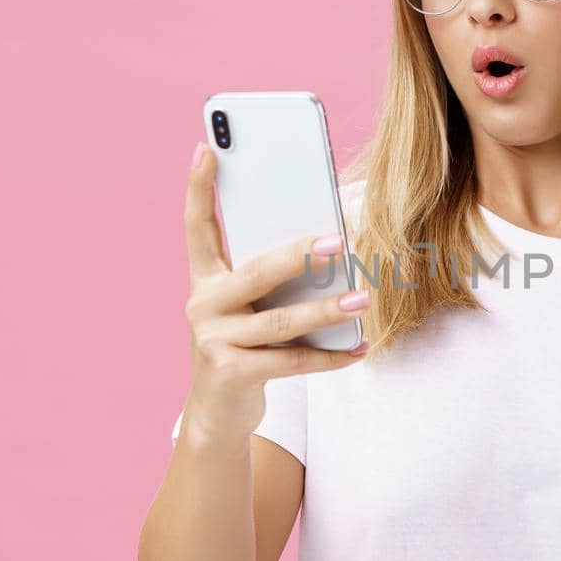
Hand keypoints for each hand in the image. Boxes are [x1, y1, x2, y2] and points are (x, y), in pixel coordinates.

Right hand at [182, 143, 369, 442]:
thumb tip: (327, 242)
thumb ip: (268, 276)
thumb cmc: (243, 344)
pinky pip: (290, 362)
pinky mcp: (230, 374)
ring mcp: (213, 341)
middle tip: (337, 240)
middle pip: (255, 272)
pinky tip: (358, 349)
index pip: (197, 226)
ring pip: (278, 322)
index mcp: (205, 279)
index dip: (198, 188)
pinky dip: (328, 356)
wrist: (217, 412)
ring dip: (325, 309)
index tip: (207, 148)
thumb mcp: (246, 306)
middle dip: (297, 255)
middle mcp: (203, 305)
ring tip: (363, 298)